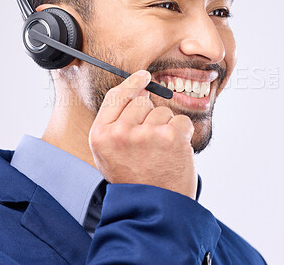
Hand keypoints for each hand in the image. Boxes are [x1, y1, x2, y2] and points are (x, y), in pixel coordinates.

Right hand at [89, 70, 197, 199]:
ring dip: (165, 127)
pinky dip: (182, 134)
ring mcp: (147, 134)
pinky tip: (174, 153)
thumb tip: (138, 91)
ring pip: (163, 111)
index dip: (132, 84)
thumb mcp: (108, 153)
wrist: (153, 206)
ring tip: (160, 153)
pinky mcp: (171, 136)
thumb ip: (115, 122)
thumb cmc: (133, 178)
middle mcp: (121, 132)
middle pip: (142, 102)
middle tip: (148, 143)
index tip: (143, 76)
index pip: (116, 96)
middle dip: (149, 116)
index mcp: (100, 135)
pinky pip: (181, 120)